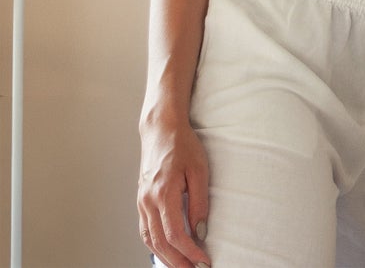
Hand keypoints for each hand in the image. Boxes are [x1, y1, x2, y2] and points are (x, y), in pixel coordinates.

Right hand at [138, 113, 210, 267]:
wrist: (161, 130)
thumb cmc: (182, 145)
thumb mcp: (199, 169)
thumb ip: (199, 201)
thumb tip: (201, 230)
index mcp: (163, 193)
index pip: (175, 234)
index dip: (189, 251)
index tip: (203, 260)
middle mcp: (148, 202)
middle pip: (160, 243)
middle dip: (177, 261)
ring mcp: (141, 202)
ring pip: (149, 240)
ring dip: (165, 257)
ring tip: (181, 266)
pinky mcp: (141, 201)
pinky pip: (145, 231)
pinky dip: (154, 246)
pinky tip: (165, 251)